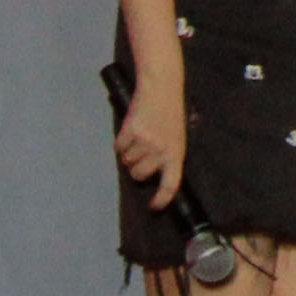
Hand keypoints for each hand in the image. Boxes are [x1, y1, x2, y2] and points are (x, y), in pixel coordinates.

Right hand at [116, 63, 187, 211]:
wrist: (162, 89)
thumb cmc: (171, 115)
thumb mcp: (177, 137)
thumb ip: (167, 156)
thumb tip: (152, 175)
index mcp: (177, 153)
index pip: (171, 184)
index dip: (162, 199)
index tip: (154, 207)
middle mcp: (161, 150)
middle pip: (139, 175)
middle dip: (137, 170)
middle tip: (142, 156)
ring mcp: (145, 142)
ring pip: (127, 161)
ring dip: (129, 154)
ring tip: (140, 137)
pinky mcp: (130, 132)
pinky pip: (118, 148)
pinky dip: (121, 143)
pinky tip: (131, 131)